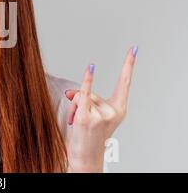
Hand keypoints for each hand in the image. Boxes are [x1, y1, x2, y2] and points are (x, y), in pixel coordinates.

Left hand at [65, 46, 137, 171]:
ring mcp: (101, 115)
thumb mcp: (91, 114)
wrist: (86, 157)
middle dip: (80, 102)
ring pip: (81, 96)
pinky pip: (83, 96)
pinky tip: (91, 67)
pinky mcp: (88, 118)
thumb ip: (85, 98)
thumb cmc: (88, 135)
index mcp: (119, 109)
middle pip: (90, 91)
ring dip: (73, 108)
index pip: (125, 83)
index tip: (134, 49)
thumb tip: (71, 92)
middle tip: (79, 120)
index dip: (129, 65)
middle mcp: (113, 111)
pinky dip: (86, 81)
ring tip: (76, 124)